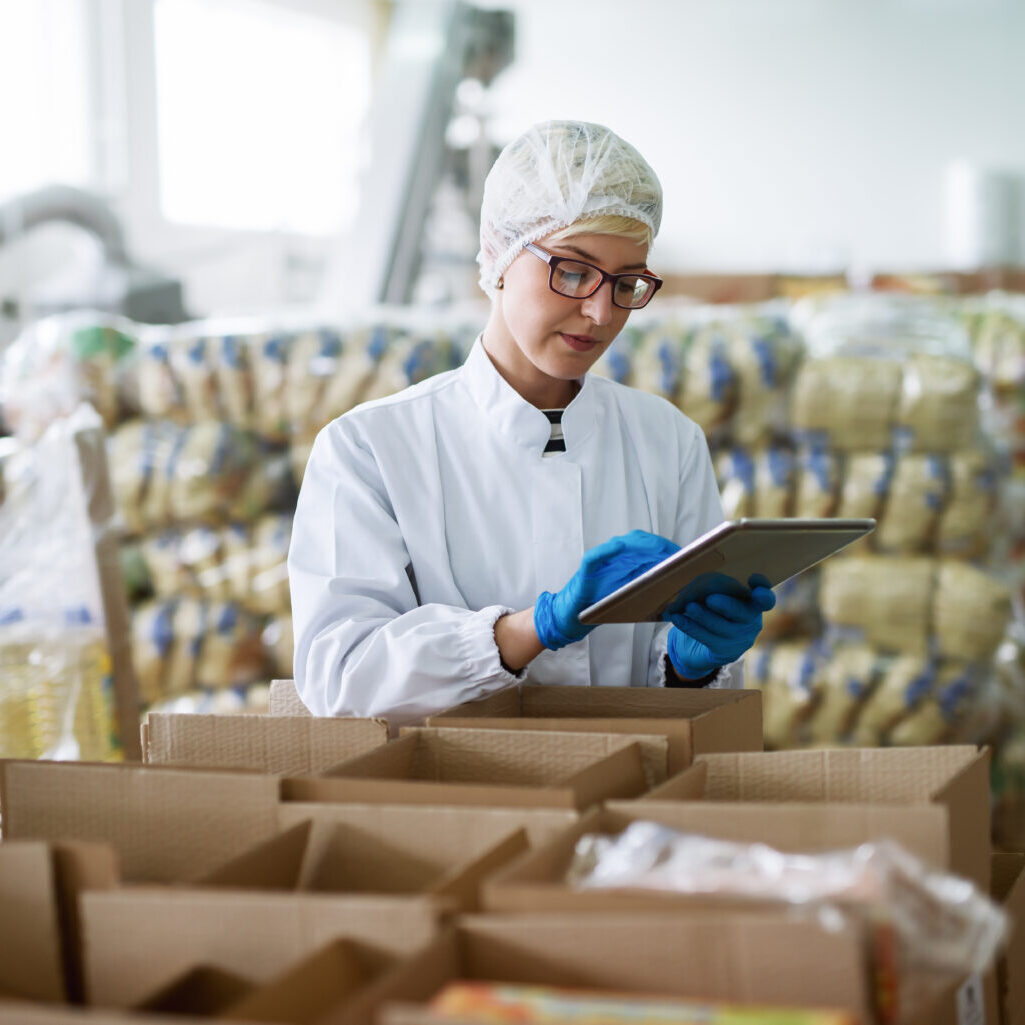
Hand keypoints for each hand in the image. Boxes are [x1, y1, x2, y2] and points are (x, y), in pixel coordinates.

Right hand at [534, 530, 679, 649]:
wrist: (576, 614)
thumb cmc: (605, 604)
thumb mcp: (633, 595)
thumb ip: (650, 585)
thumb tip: (679, 583)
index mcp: (629, 560)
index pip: (650, 546)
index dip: (667, 547)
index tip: (685, 554)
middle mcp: (616, 554)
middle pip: (639, 541)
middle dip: (659, 546)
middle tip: (676, 553)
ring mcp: (602, 557)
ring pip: (622, 544)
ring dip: (640, 545)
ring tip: (657, 550)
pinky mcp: (588, 565)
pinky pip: (598, 555)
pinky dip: (609, 550)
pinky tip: (620, 548)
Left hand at [665, 574, 775, 679]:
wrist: (702, 646)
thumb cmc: (712, 612)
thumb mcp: (717, 597)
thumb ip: (713, 589)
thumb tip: (693, 584)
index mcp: (753, 604)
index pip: (766, 599)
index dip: (763, 590)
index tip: (753, 578)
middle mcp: (751, 622)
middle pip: (744, 613)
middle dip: (728, 605)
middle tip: (710, 599)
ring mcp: (740, 639)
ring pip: (722, 627)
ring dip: (703, 616)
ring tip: (689, 607)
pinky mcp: (725, 652)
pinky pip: (706, 638)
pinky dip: (690, 626)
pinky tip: (677, 618)